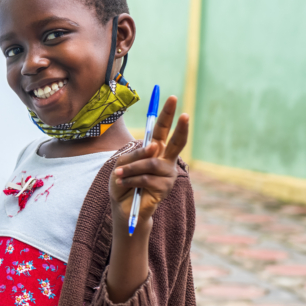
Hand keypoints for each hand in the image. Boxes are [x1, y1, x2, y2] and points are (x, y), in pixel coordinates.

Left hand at [109, 96, 189, 230]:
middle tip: (185, 113)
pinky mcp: (165, 187)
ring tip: (120, 175)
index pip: (161, 129)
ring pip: (151, 163)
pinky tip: (127, 184)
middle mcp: (165, 159)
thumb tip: (155, 148)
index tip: (172, 97)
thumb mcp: (121, 164)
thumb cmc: (123, 183)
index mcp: (154, 150)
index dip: (167, 114)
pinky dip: (132, 180)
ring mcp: (168, 173)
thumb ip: (135, 154)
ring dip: (131, 169)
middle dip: (180, 126)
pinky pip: (147, 178)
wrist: (123, 208)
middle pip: (177, 140)